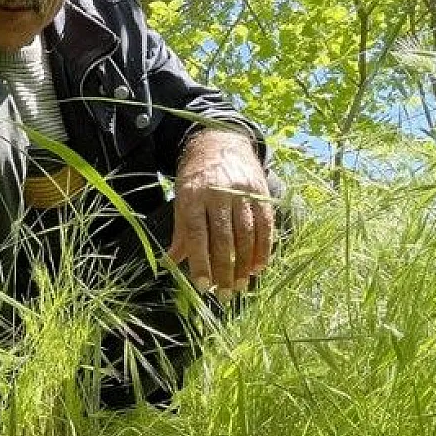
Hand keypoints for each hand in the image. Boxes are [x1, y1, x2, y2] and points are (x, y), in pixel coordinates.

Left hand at [168, 130, 274, 294]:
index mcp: (193, 196)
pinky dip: (263, 248)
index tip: (203, 285)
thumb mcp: (182, 198)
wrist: (221, 141)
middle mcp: (218, 193)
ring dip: (244, 264)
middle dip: (224, 269)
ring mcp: (242, 192)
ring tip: (241, 286)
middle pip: (223, 238)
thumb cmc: (197, 177)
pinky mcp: (260, 192)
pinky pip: (264, 225)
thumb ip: (181, 232)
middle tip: (224, 294)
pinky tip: (258, 267)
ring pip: (246, 234)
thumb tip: (170, 263)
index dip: (201, 261)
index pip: (197, 234)